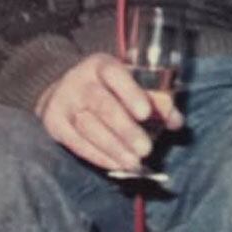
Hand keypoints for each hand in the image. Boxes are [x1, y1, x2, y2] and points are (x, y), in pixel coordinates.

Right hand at [35, 52, 182, 171]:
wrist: (63, 90)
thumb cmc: (107, 88)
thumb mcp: (128, 83)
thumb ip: (155, 100)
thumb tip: (177, 122)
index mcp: (101, 65)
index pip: (116, 76)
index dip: (131, 94)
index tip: (146, 114)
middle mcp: (79, 81)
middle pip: (103, 106)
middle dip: (126, 130)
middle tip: (146, 149)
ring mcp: (64, 103)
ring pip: (90, 128)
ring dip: (114, 149)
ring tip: (135, 163)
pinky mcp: (55, 124)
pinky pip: (77, 143)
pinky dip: (98, 156)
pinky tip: (116, 165)